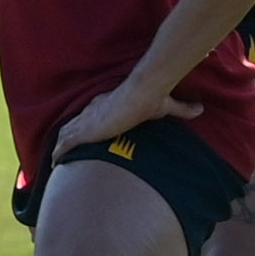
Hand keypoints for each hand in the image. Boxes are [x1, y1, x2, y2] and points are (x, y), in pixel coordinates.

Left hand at [53, 71, 194, 153]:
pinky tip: (53, 162)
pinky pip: (65, 143)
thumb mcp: (167, 106)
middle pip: (72, 125)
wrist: (141, 93)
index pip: (89, 115)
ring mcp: (86, 121)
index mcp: (104, 105)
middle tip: (62, 150)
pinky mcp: (85, 130)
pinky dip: (59, 152)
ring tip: (55, 160)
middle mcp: (91, 112)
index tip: (82, 134)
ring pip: (64, 134)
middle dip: (66, 137)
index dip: (84, 124)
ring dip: (58, 146)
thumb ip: (182, 109)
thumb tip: (200, 109)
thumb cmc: (150, 97)